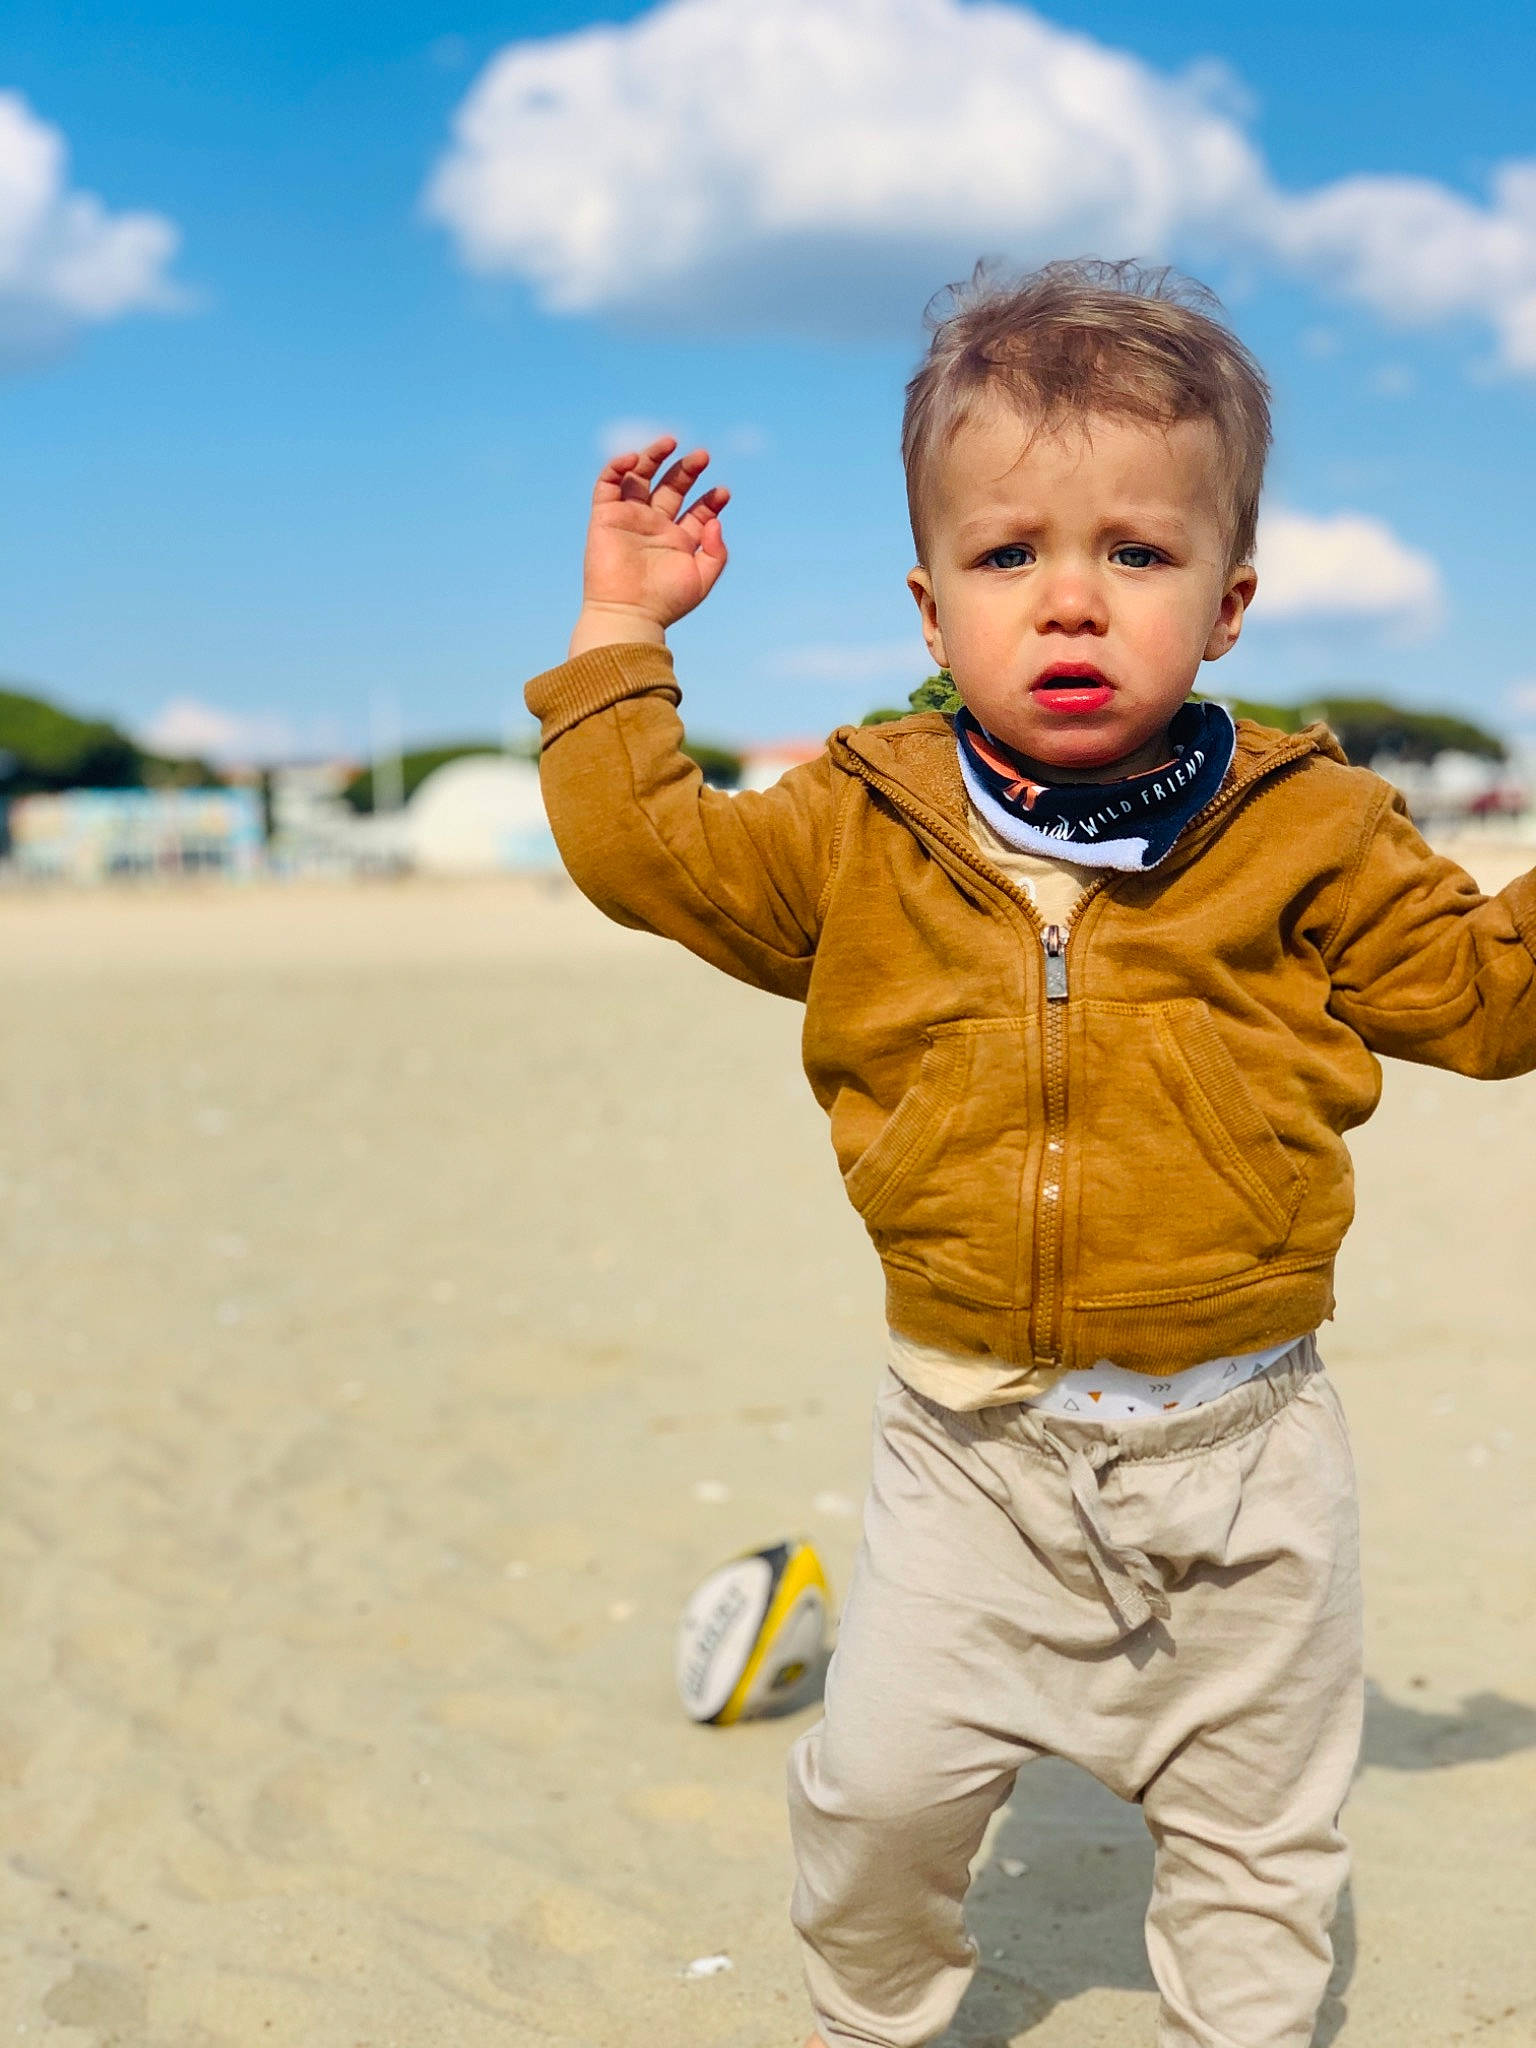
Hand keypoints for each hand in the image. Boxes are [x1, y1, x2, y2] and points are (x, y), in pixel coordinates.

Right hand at [570, 436, 729, 655]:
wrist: (628, 613)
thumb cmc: (665, 603)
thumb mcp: (702, 580)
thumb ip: (716, 551)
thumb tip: (715, 520)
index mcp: (678, 541)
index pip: (698, 510)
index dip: (711, 499)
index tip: (723, 493)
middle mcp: (654, 526)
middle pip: (671, 486)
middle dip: (687, 470)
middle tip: (703, 456)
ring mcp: (630, 519)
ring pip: (640, 477)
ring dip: (654, 456)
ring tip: (670, 442)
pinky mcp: (605, 516)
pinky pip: (608, 483)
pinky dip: (617, 466)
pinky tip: (634, 458)